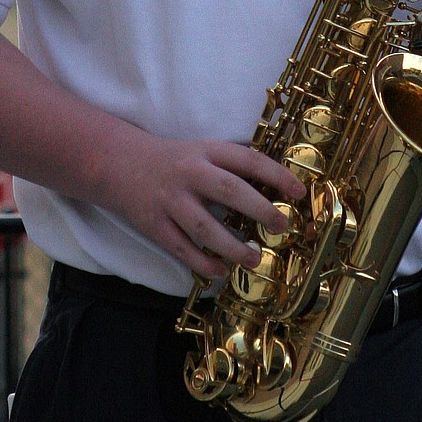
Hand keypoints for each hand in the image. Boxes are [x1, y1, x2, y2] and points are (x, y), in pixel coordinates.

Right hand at [114, 128, 305, 280]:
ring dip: (232, 247)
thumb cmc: (175, 160)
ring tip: (254, 259)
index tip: (299, 192)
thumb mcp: (204, 151)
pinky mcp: (154, 224)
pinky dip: (202, 263)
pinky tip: (221, 270)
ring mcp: (171, 200)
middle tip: (281, 225)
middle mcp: (189, 173)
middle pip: (229, 190)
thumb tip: (276, 186)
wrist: (121, 164)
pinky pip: (181, 248)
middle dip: (259, 209)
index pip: (247, 160)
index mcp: (207, 151)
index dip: (276, 175)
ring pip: (205, 227)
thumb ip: (232, 165)